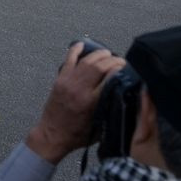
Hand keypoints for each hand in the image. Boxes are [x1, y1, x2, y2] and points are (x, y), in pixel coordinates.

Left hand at [25, 42, 128, 162]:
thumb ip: (111, 112)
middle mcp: (79, 89)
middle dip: (113, 61)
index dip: (120, 71)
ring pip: (86, 61)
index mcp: (91, 102)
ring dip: (99, 54)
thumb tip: (125, 99)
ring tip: (108, 54)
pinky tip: (82, 44)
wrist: (51, 136)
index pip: (109, 79)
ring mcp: (68, 82)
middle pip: (99, 66)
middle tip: (122, 61)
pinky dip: (75, 50)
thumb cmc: (76, 136)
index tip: (128, 69)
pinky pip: (68, 60)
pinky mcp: (60, 80)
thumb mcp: (100, 128)